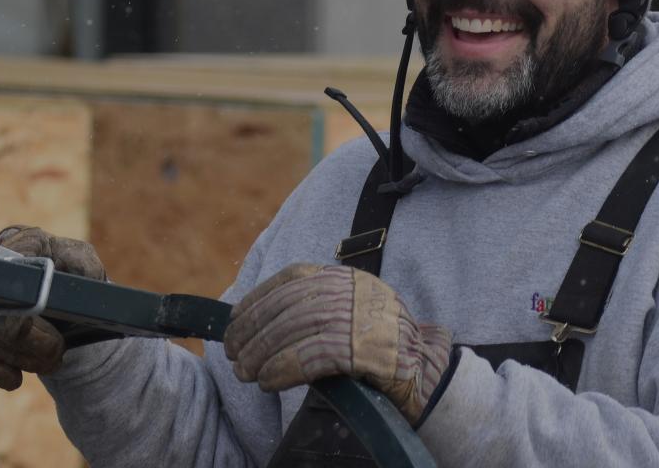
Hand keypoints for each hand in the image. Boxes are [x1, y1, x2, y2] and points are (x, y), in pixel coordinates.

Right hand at [0, 226, 106, 389]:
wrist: (59, 303)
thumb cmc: (72, 280)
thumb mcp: (84, 266)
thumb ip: (83, 264)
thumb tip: (75, 273)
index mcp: (19, 241)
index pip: (9, 273)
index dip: (22, 305)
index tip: (41, 328)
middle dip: (26, 342)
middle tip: (56, 354)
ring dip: (15, 358)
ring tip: (46, 364)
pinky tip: (13, 378)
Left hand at [223, 263, 452, 420]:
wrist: (425, 368)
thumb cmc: (379, 343)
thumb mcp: (349, 309)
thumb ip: (314, 306)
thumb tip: (258, 320)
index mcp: (343, 277)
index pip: (290, 279)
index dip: (256, 299)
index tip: (234, 320)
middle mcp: (349, 291)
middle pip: (286, 308)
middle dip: (252, 332)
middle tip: (233, 354)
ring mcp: (357, 319)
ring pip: (292, 332)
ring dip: (261, 355)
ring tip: (245, 372)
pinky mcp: (362, 350)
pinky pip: (309, 358)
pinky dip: (282, 370)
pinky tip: (268, 382)